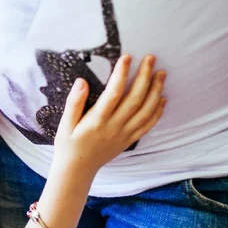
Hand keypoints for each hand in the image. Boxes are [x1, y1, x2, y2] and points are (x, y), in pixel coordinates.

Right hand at [53, 54, 165, 177]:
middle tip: (152, 59)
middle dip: (145, 77)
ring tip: (162, 74)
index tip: (127, 57)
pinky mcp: (128, 140)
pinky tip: (162, 99)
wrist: (77, 170)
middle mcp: (114, 127)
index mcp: (97, 121)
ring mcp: (124, 134)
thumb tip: (82, 82)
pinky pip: (147, 126)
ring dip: (156, 91)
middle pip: (135, 99)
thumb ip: (74, 102)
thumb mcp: (65, 124)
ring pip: (145, 111)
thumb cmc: (68, 145)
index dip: (121, 74)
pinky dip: (157, 112)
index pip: (113, 93)